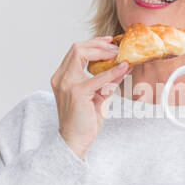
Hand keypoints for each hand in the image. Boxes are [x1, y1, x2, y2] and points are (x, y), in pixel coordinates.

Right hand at [50, 36, 129, 160]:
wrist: (74, 141)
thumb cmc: (84, 122)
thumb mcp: (96, 97)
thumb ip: (105, 83)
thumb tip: (121, 68)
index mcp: (62, 78)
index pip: (75, 52)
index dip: (93, 44)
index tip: (109, 42)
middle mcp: (61, 78)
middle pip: (77, 47)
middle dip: (98, 44)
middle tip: (116, 47)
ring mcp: (66, 84)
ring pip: (81, 53)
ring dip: (103, 52)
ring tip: (119, 54)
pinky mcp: (77, 92)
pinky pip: (97, 77)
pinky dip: (112, 71)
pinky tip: (124, 69)